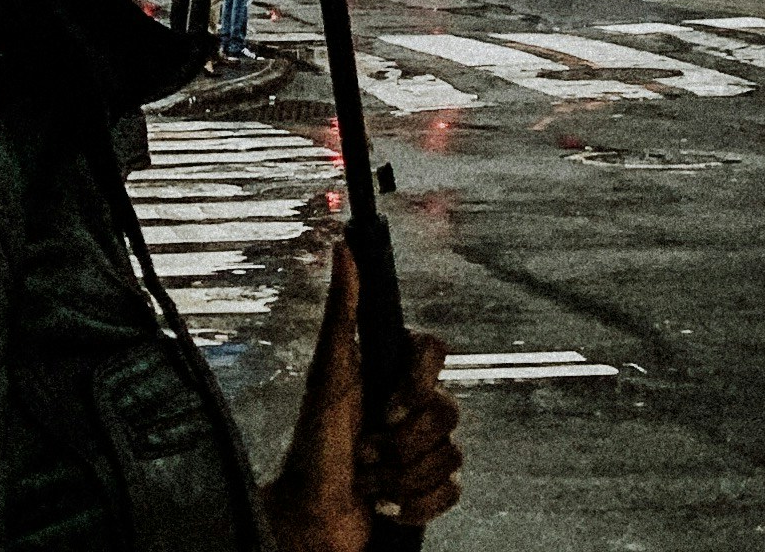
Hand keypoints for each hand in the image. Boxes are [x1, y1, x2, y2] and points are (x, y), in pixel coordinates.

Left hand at [266, 244, 461, 550]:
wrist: (312, 517)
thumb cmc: (313, 445)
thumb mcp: (326, 376)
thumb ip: (341, 312)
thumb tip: (341, 247)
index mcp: (391, 371)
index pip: (436, 353)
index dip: (417, 387)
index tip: (385, 410)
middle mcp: (411, 405)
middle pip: (449, 412)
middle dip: (402, 444)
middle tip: (364, 450)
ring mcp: (422, 446)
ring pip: (451, 455)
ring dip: (402, 476)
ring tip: (368, 479)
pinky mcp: (428, 486)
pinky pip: (452, 491)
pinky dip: (416, 504)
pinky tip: (386, 504)